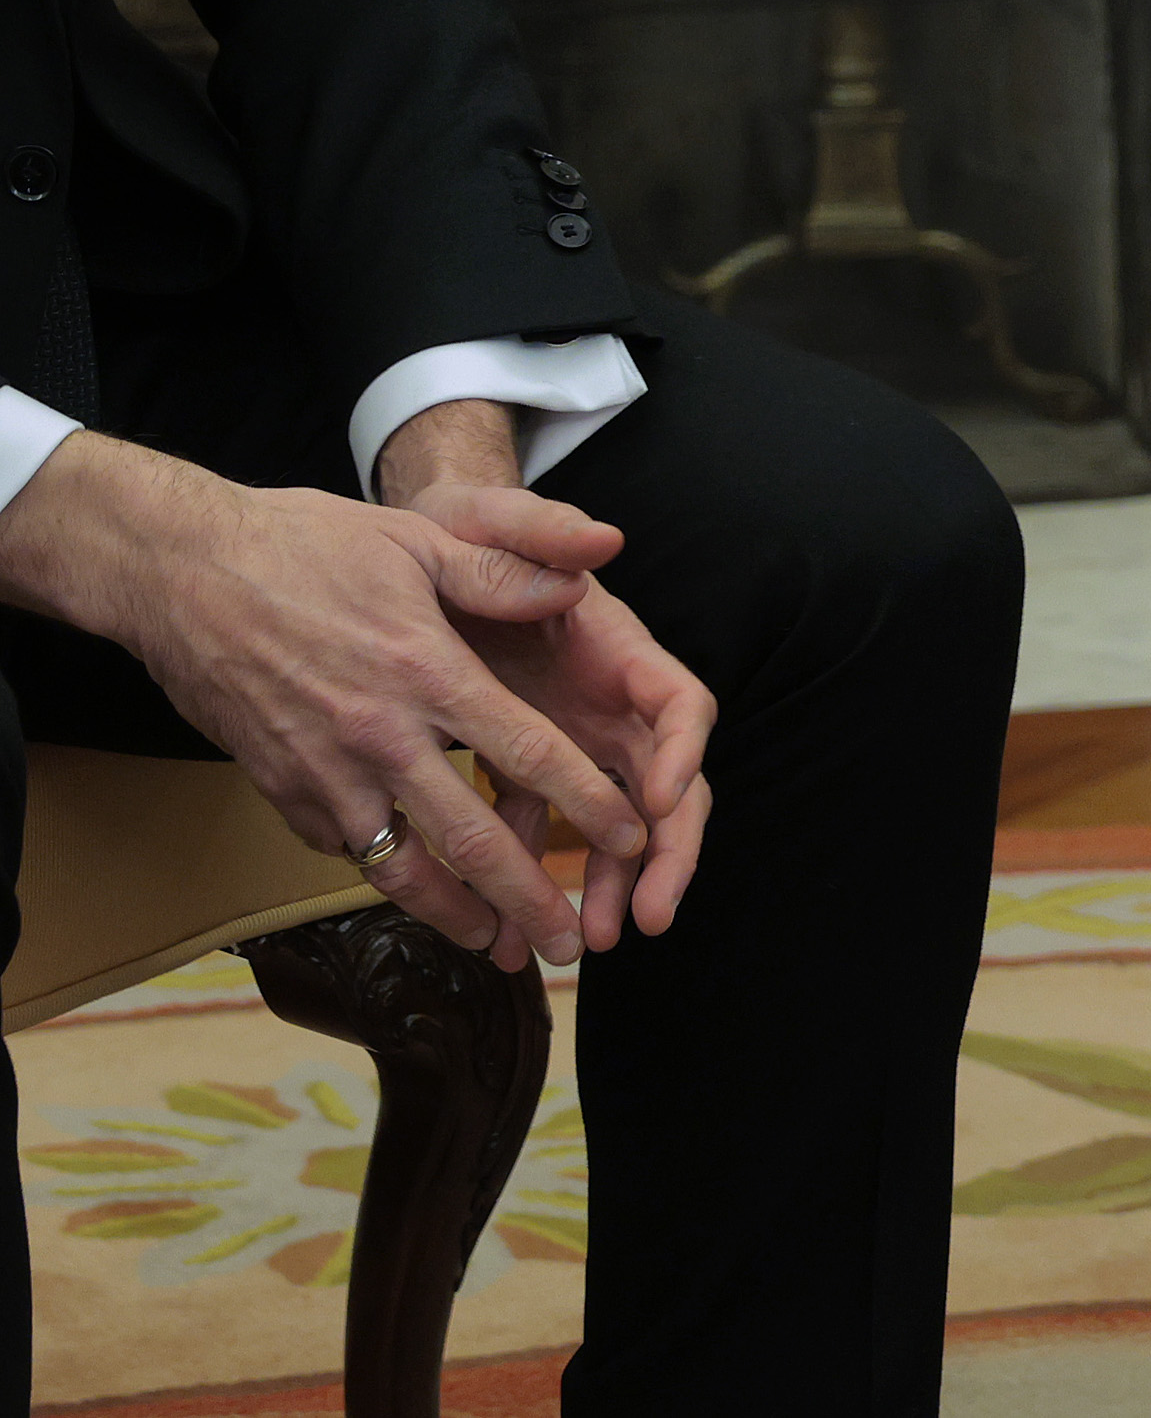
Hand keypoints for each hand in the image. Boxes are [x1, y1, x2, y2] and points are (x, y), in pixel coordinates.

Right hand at [0, 432, 654, 970]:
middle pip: (470, 840)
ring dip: (455, 916)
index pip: (529, 754)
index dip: (586, 804)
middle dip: (529, 899)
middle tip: (570, 944)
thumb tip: (592, 574)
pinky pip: (347, 848)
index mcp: (428, 672)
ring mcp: (324, 772)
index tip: (632, 838)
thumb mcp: (418, 539)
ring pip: (401, 868)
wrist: (182, 573)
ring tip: (498, 947)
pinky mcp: (281, 788)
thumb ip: (507, 569)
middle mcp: (380, 736)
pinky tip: (420, 890)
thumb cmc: (306, 547)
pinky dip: (389, 874)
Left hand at [406, 483, 716, 947]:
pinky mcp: (521, 766)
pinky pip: (537, 832)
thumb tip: (603, 541)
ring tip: (585, 940)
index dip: (679, 756)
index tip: (657, 801)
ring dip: (608, 886)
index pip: (679, 706)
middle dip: (665, 855)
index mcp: (616, 648)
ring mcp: (569, 740)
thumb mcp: (493, 518)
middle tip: (648, 915)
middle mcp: (607, 703)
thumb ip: (542, 530)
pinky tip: (505, 933)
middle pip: (664, 786)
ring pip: (611, 825)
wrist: (407, 556)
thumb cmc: (460, 533)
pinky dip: (530, 883)